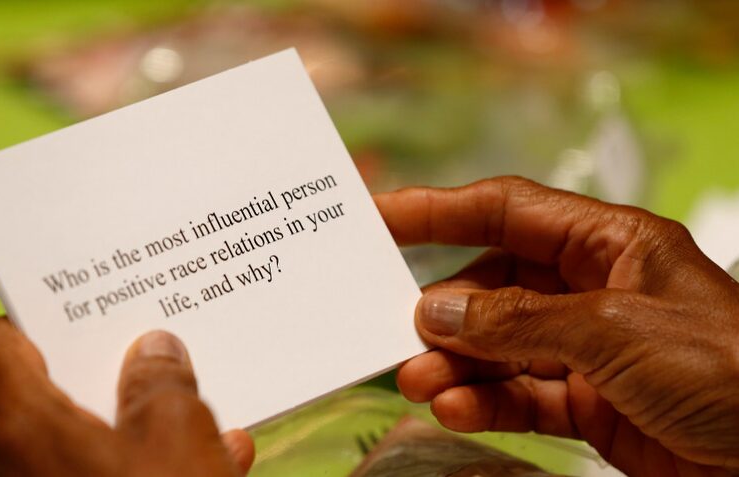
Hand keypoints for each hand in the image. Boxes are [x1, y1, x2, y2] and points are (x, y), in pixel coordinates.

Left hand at [0, 318, 254, 476]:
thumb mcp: (176, 433)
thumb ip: (164, 379)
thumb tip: (155, 350)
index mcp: (22, 422)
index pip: (0, 341)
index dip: (41, 311)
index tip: (89, 296)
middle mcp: (20, 461)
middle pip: (56, 388)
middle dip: (115, 363)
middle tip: (160, 336)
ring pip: (93, 437)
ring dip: (147, 416)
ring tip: (204, 396)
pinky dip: (155, 463)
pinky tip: (219, 456)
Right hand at [375, 176, 738, 475]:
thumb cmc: (727, 368)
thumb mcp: (614, 330)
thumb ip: (518, 321)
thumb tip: (436, 310)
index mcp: (608, 244)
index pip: (507, 212)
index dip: (439, 209)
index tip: (379, 216)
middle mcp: (592, 290)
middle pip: (494, 286)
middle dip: (445, 311)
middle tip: (399, 333)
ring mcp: (588, 349)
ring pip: (500, 347)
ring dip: (457, 365)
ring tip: (420, 384)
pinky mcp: (589, 403)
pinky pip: (522, 396)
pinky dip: (486, 402)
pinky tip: (457, 410)